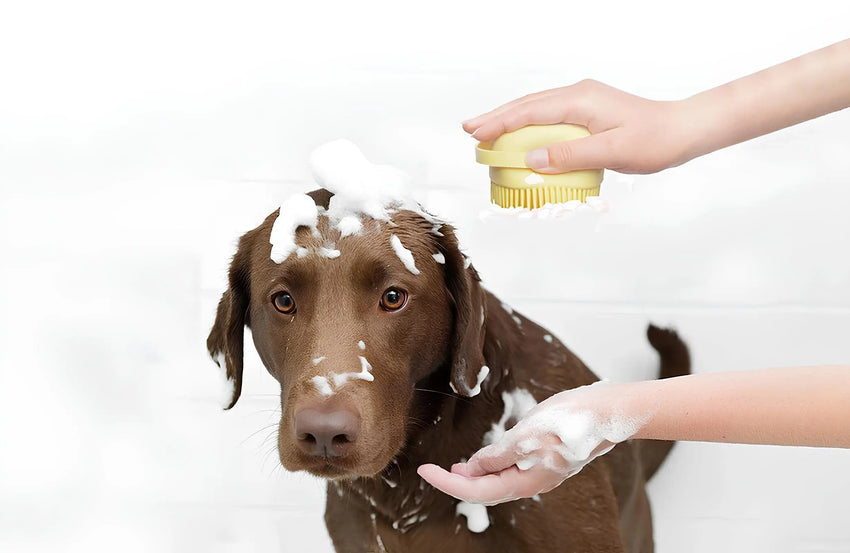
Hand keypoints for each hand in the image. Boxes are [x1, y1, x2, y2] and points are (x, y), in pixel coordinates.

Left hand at [418, 383, 639, 504]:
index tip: (424, 470)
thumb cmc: (571, 420)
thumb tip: (472, 469)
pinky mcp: (545, 459)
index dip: (447, 483)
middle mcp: (532, 481)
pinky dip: (492, 466)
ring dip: (474, 476)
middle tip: (431, 470)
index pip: (477, 490)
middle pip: (486, 490)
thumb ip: (498, 454)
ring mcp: (540, 472)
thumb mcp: (527, 435)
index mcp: (526, 480)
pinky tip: (486, 457)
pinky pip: (511, 470)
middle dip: (457, 482)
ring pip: (499, 482)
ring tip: (454, 466)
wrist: (609, 411)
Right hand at [462, 80, 691, 174]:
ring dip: (510, 121)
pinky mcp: (588, 112)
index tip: (475, 132)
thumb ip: (571, 156)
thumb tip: (532, 160)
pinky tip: (522, 138)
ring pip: (537, 109)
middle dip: (497, 118)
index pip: (530, 111)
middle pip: (528, 105)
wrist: (683, 130)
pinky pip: (550, 117)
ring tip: (486, 132)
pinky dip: (529, 126)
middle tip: (469, 130)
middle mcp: (578, 95)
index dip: (500, 122)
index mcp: (580, 100)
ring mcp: (583, 101)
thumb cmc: (654, 141)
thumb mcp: (612, 151)